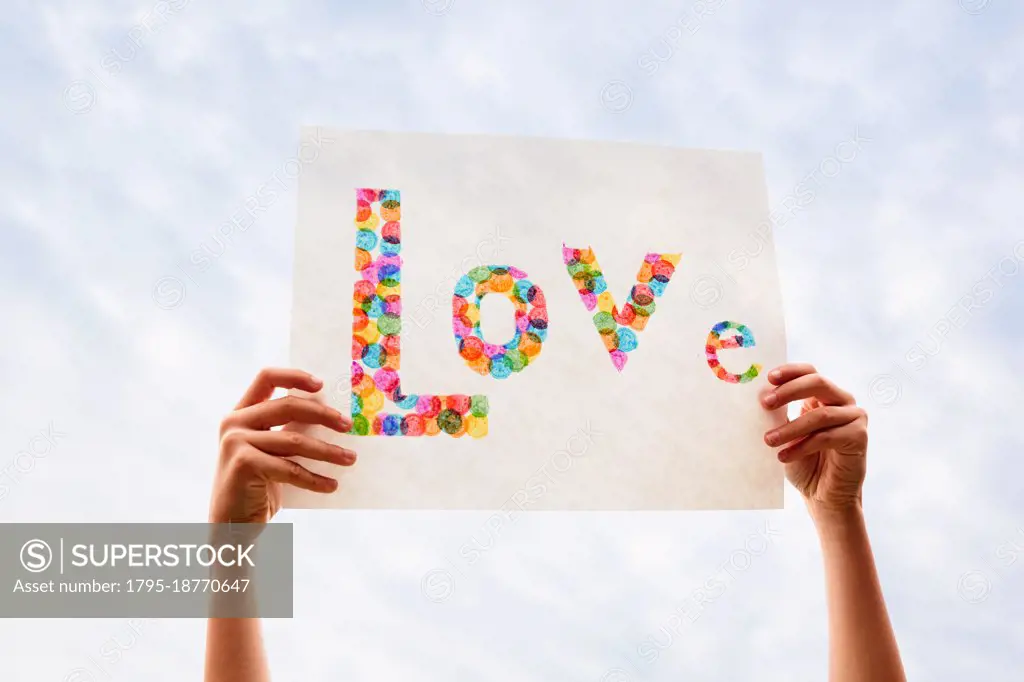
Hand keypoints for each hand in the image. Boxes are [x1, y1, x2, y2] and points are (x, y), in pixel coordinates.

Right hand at [209, 368, 354, 523]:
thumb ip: (289, 430)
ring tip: (350, 459)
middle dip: (323, 415)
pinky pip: (290, 468)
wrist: (230, 526)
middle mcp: (234, 423)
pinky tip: (330, 486)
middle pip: (288, 405)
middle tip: (348, 426)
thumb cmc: (257, 488)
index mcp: (240, 414)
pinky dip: (314, 478)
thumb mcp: (272, 453)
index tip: (321, 384)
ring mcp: (235, 442)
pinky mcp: (243, 463)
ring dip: (328, 451)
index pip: (266, 378)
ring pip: (294, 439)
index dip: (295, 376)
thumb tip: (331, 416)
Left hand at [760, 363, 867, 518]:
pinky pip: (827, 437)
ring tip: (768, 440)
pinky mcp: (859, 437)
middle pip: (818, 383)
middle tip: (765, 404)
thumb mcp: (786, 433)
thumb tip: (759, 397)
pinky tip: (784, 457)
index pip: (809, 372)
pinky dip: (802, 447)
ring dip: (790, 428)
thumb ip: (779, 414)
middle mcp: (842, 401)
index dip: (791, 371)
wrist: (823, 494)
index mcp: (824, 395)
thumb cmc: (803, 461)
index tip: (768, 378)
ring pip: (820, 415)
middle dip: (788, 391)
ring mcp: (854, 417)